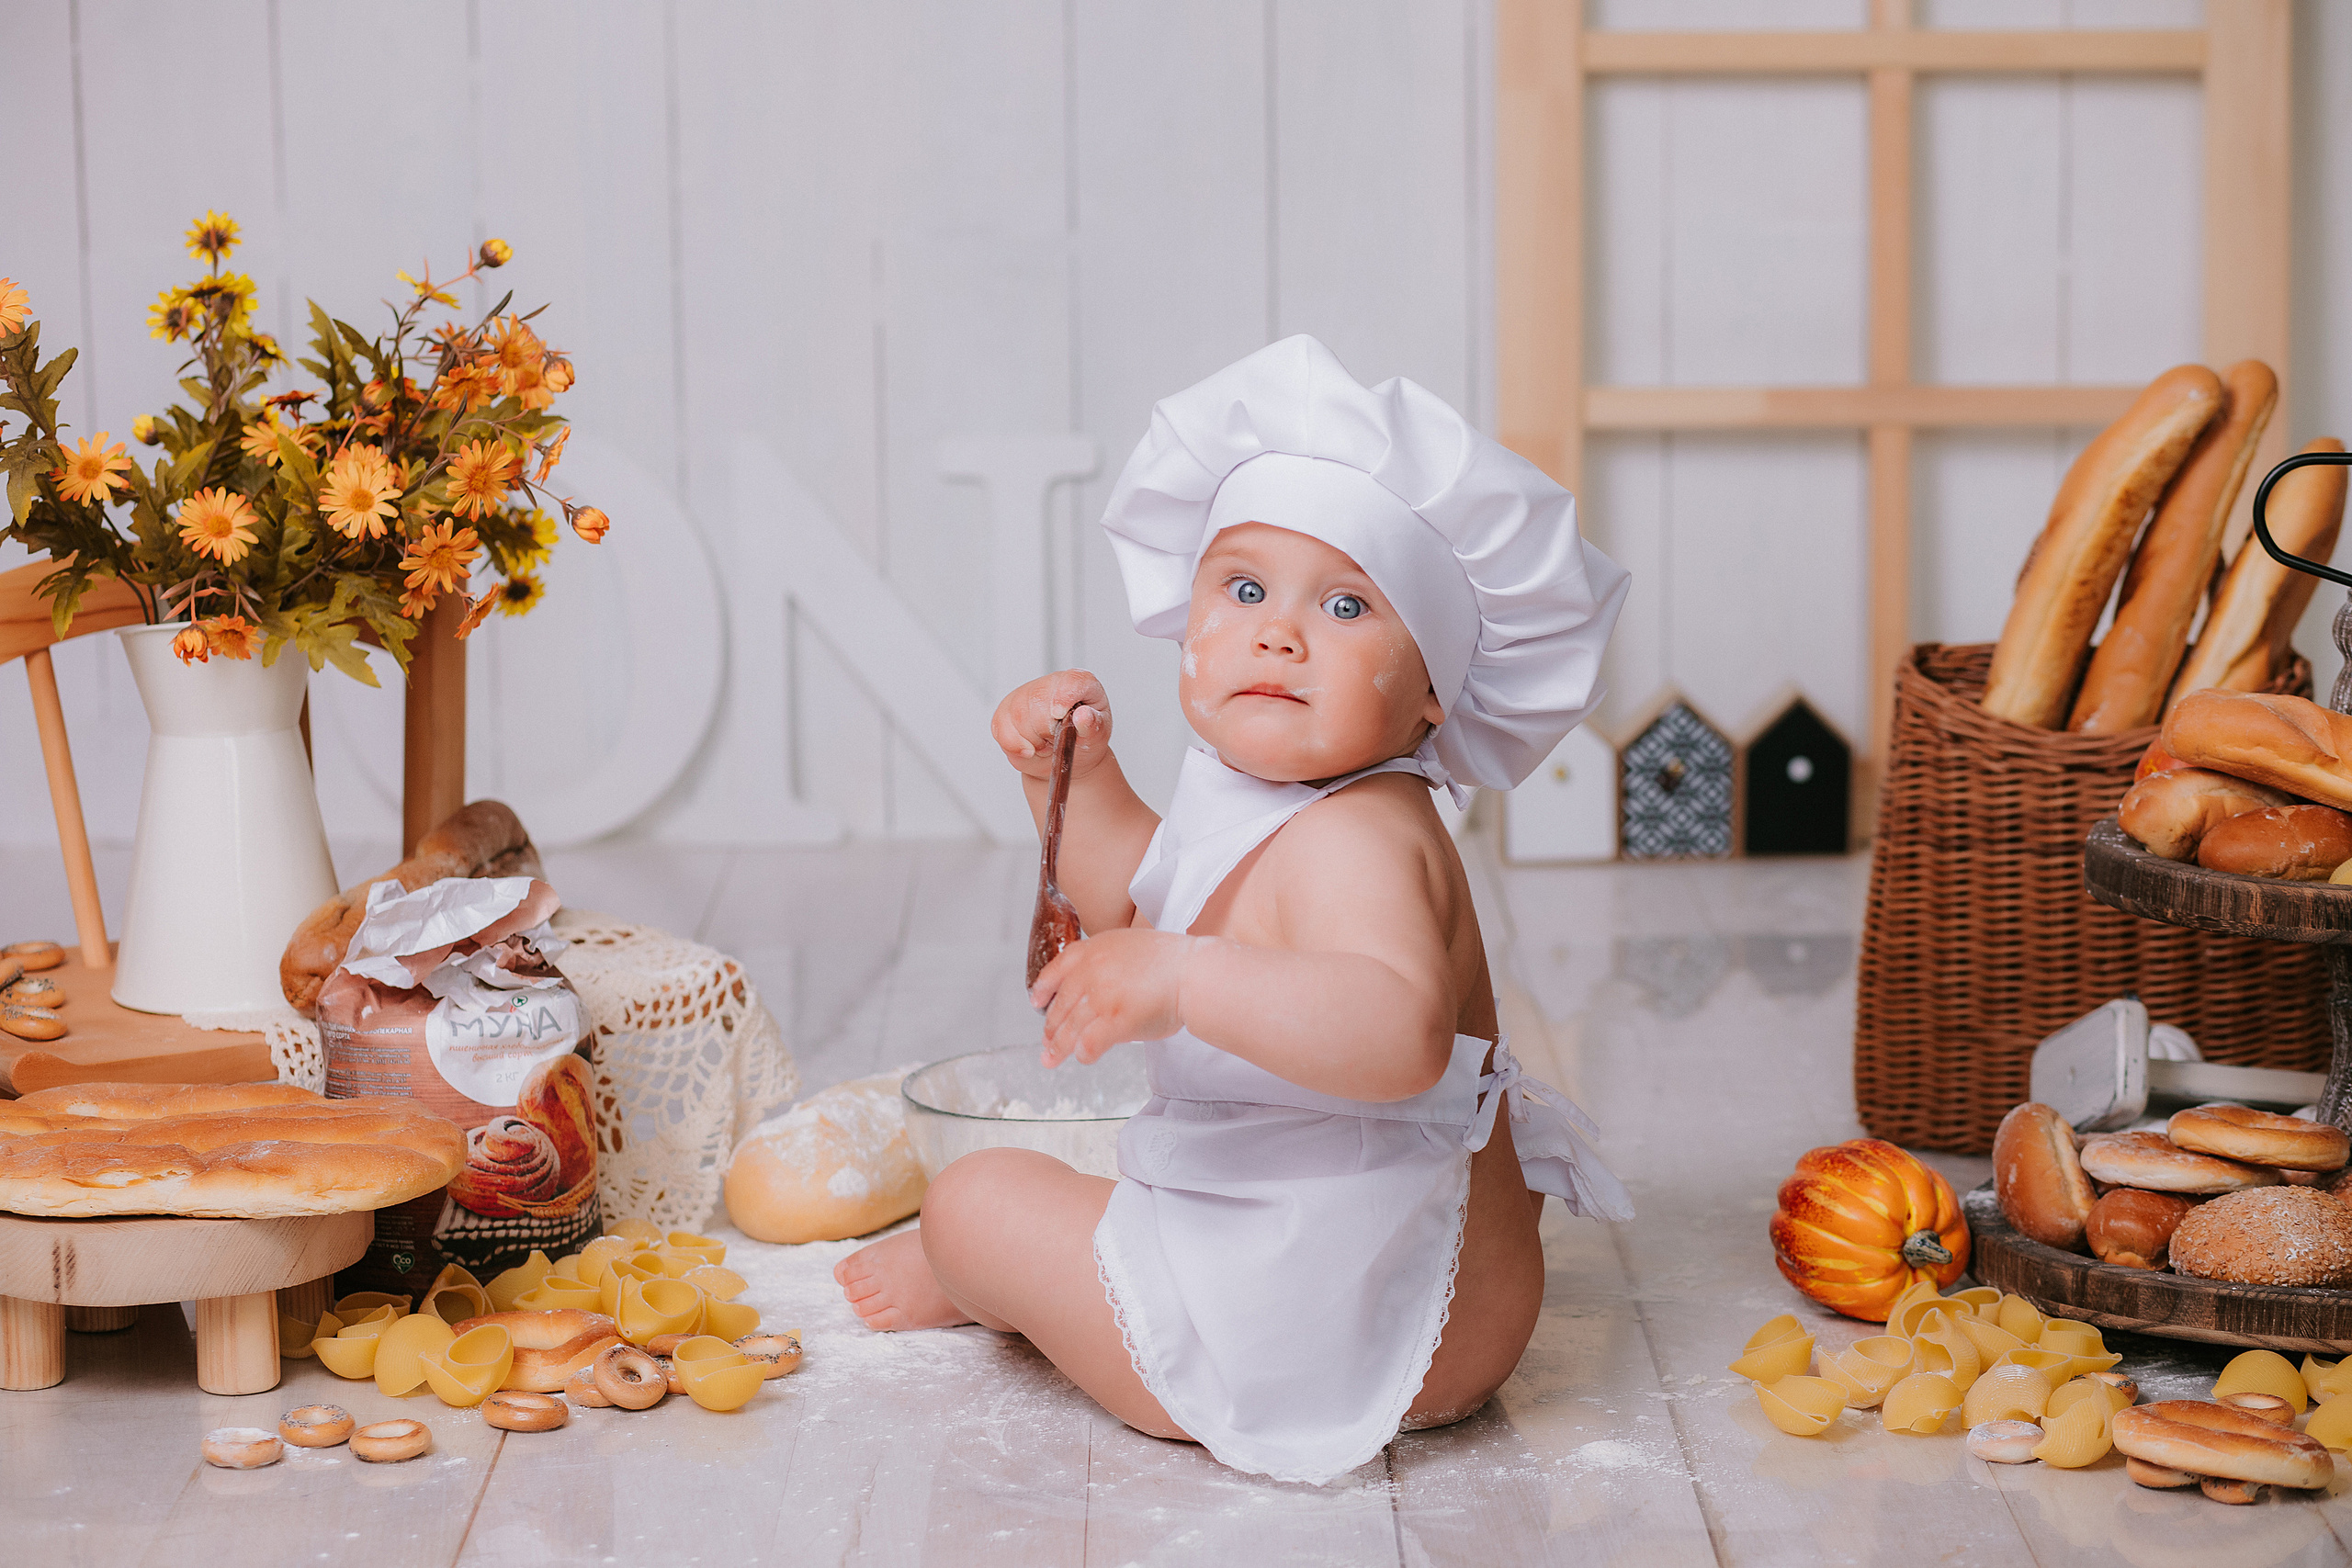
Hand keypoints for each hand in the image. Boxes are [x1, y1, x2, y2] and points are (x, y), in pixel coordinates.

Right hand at [993, 669, 1113, 783]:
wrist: (1068, 758)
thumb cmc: (1085, 741)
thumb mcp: (1097, 736)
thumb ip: (1093, 726)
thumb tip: (1083, 716)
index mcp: (1079, 683)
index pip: (1070, 680)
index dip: (1063, 696)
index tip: (1059, 715)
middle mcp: (1051, 683)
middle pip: (1037, 698)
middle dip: (1046, 730)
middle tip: (1056, 742)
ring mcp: (1025, 695)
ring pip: (1018, 715)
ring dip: (1032, 740)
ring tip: (1046, 745)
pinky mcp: (1006, 712)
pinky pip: (1001, 728)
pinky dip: (1015, 745)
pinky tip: (1029, 749)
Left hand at [1030, 928, 1194, 1065]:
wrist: (1193, 972)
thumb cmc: (1172, 961)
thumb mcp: (1129, 945)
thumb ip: (1106, 962)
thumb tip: (1094, 989)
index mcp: (1094, 949)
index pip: (1056, 969)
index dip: (1043, 988)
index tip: (1036, 1000)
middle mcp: (1091, 972)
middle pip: (1060, 1005)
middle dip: (1050, 1027)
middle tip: (1046, 1041)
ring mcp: (1102, 997)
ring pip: (1069, 1028)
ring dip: (1058, 1047)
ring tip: (1051, 1059)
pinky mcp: (1114, 1021)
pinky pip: (1090, 1043)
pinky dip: (1084, 1053)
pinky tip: (1084, 1057)